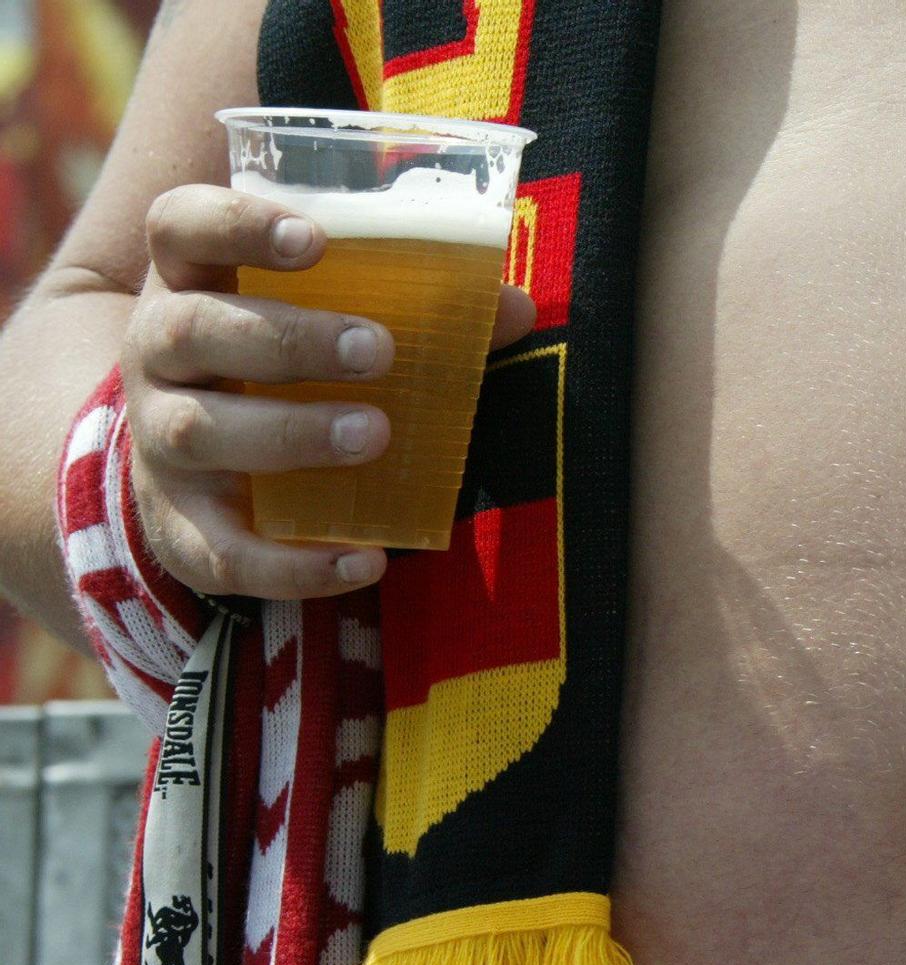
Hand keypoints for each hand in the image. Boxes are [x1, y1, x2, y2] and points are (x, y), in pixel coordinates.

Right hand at [121, 183, 534, 598]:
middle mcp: (157, 351)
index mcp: (193, 280)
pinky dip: (292, 565)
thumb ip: (416, 309)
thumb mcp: (327, 320)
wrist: (197, 462)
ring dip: (289, 435)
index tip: (317, 240)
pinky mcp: (176, 523)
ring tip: (374, 435)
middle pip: (192, 329)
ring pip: (198, 431)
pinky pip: (220, 551)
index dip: (237, 224)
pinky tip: (365, 561)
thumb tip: (515, 309)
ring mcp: (158, 438)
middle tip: (379, 351)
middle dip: (289, 341)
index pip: (182, 227)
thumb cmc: (283, 368)